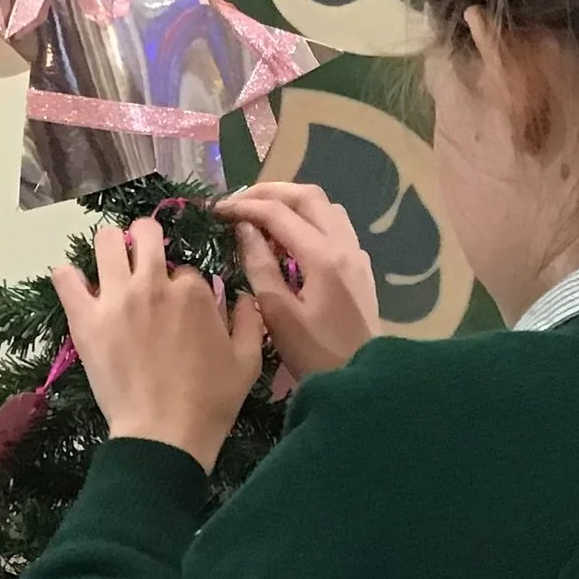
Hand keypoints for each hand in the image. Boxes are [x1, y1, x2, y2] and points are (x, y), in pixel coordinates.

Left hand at [51, 219, 263, 472]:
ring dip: (111, 245)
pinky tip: (76, 284)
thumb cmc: (211, 402)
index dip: (184, 286)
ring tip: (113, 263)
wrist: (164, 434)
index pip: (186, 269)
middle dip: (148, 239)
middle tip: (146, 259)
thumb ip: (248, 320)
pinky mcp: (85, 319)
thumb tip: (241, 296)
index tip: (181, 307)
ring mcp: (115, 299)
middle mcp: (153, 283)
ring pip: (106, 240)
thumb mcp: (248, 361)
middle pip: (146, 234)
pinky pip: (64, 277)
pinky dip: (68, 275)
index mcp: (193, 291)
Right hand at [215, 183, 378, 385]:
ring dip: (292, 204)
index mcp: (322, 257)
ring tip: (263, 220)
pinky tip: (291, 242)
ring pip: (325, 208)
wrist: (362, 384)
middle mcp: (344, 246)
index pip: (278, 212)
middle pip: (307, 196)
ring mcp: (357, 255)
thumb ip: (260, 266)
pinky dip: (309, 221)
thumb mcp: (278, 315)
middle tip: (238, 205)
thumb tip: (245, 229)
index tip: (216, 212)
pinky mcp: (361, 269)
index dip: (243, 206)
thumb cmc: (315, 356)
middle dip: (270, 193)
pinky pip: (335, 227)